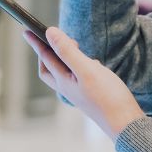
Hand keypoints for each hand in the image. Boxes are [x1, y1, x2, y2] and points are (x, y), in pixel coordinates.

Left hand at [26, 28, 143, 137]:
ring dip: (63, 58)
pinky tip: (90, 62)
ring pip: (63, 73)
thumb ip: (67, 51)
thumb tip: (50, 33)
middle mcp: (67, 87)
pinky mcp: (90, 94)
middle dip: (46, 52)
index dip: (37, 42)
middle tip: (52, 38)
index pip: (45, 57)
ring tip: (72, 45)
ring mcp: (78, 92)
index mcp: (63, 81)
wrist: (124, 122)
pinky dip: (78, 65)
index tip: (27, 29)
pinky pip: (78, 77)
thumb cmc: (106, 96)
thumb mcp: (86, 69)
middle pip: (49, 69)